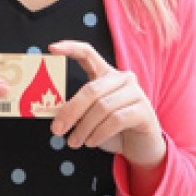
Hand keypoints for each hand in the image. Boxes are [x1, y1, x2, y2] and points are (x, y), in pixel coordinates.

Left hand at [49, 41, 165, 169]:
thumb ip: (77, 111)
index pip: (88, 53)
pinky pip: (116, 119)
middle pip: (91, 89)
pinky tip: (91, 142)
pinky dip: (100, 133)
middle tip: (57, 130)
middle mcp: (122, 78)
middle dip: (71, 111)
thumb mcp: (90, 118)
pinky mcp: (144, 111)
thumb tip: (56, 116)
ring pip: (102, 107)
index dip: (71, 48)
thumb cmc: (111, 130)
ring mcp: (135, 93)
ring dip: (84, 128)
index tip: (52, 48)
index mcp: (106, 74)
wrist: (140, 147)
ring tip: (74, 142)